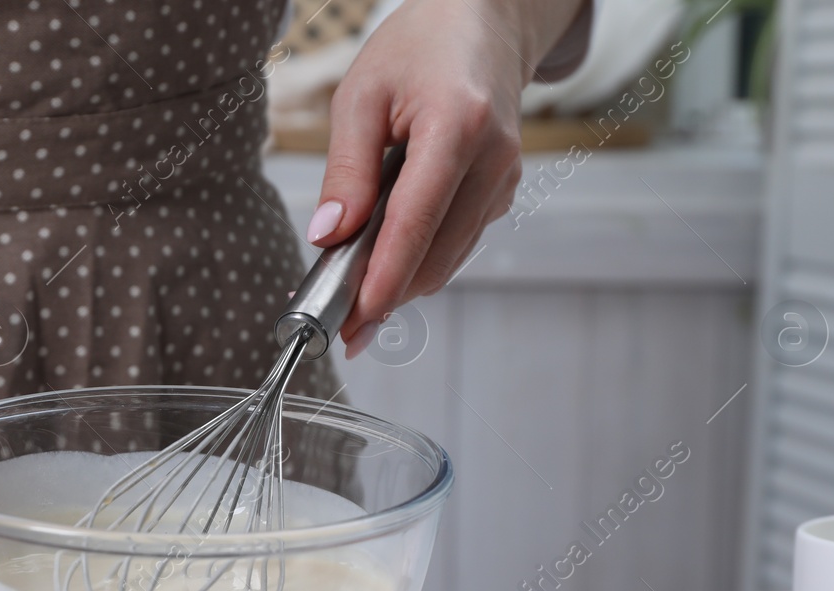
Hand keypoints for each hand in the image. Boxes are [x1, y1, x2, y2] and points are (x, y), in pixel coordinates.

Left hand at [307, 0, 587, 352]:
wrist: (481, 25)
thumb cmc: (419, 49)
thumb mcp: (361, 95)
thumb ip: (345, 170)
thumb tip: (329, 237)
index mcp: (458, 125)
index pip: (417, 222)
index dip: (385, 278)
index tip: (354, 316)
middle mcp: (493, 159)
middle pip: (436, 255)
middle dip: (386, 294)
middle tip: (338, 319)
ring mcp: (504, 181)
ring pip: (448, 260)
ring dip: (402, 282)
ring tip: (352, 291)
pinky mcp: (502, 193)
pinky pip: (456, 243)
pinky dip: (419, 259)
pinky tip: (385, 256)